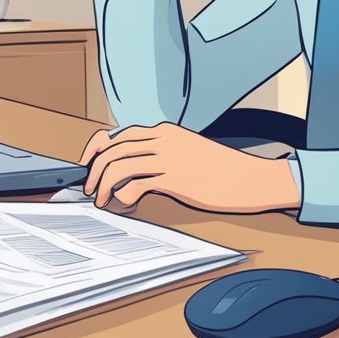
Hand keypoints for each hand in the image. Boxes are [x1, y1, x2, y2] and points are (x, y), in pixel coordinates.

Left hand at [77, 122, 300, 213]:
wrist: (249, 178)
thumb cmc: (221, 169)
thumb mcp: (188, 150)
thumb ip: (162, 152)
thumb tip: (135, 167)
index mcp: (164, 131)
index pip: (118, 134)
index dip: (96, 149)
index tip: (89, 166)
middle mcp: (162, 140)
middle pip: (112, 149)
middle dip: (94, 171)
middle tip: (91, 189)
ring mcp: (167, 158)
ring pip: (118, 165)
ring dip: (103, 185)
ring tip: (102, 201)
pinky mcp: (174, 179)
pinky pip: (134, 185)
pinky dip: (122, 197)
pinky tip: (125, 206)